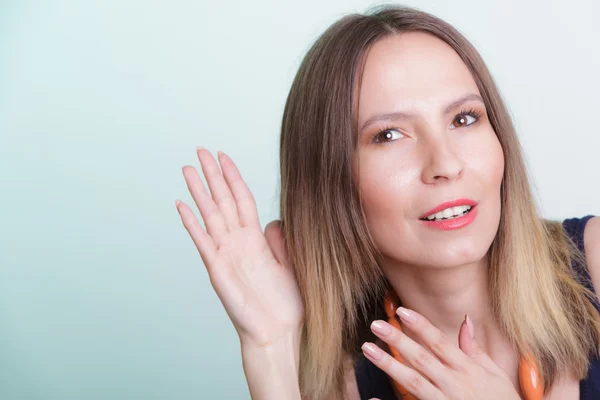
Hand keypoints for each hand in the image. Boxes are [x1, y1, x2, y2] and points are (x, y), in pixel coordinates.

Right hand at [176, 147, 303, 349]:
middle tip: (200, 151)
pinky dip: (192, 224)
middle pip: (223, 200)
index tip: (224, 157)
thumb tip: (274, 220)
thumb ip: (280, 239)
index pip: (242, 199)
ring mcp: (225, 254)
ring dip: (199, 191)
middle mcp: (237, 242)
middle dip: (212, 175)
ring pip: (210, 215)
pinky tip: (182, 205)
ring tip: (188, 169)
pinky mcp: (218, 269)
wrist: (278, 331)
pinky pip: (203, 241)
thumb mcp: (290, 263)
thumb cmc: (285, 302)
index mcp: (255, 239)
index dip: (233, 177)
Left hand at [362, 308, 520, 399]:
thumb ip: (475, 349)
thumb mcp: (495, 375)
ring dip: (389, 365)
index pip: (440, 343)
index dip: (421, 326)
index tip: (402, 310)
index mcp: (468, 371)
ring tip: (368, 349)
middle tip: (375, 325)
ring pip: (413, 382)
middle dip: (398, 340)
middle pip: (422, 359)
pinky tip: (373, 397)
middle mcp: (455, 385)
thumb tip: (466, 320)